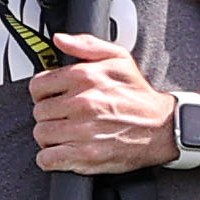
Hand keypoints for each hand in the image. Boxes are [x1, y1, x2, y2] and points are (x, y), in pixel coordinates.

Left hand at [29, 33, 177, 172]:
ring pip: (41, 134)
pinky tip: (63, 151)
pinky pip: (47, 159)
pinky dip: (51, 158)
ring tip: (66, 133)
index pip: (38, 85)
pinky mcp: (84, 156)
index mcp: (85, 77)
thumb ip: (86, 45)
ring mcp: (82, 130)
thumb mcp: (118, 58)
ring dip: (49, 136)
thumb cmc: (139, 96)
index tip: (53, 97)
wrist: (161, 127)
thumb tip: (60, 40)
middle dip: (49, 114)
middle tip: (64, 117)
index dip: (43, 92)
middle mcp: (81, 103)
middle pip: (39, 111)